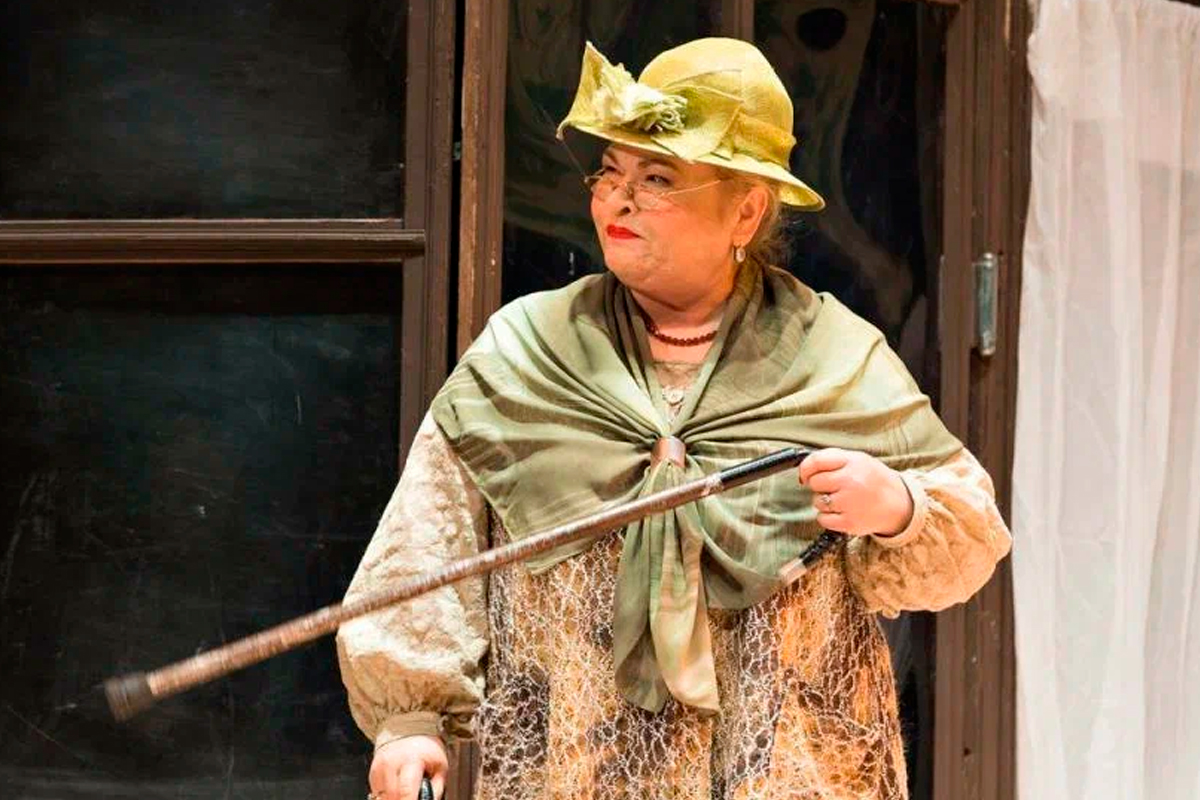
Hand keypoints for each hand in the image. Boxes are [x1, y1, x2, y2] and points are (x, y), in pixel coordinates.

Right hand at [369, 735, 447, 799]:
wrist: (407, 729)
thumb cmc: (425, 748)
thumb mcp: (440, 765)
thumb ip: (436, 788)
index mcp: (411, 761)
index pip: (406, 791)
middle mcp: (391, 764)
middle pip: (393, 797)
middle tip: (412, 795)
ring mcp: (379, 768)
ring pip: (383, 798)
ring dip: (394, 798)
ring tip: (406, 790)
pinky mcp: (372, 773)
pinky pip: (378, 793)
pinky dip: (388, 795)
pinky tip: (397, 786)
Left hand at [798, 448, 913, 536]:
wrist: (899, 504)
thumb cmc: (874, 480)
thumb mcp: (858, 460)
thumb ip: (832, 459)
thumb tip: (805, 468)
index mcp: (853, 462)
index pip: (817, 461)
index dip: (805, 468)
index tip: (805, 475)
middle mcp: (851, 481)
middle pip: (815, 482)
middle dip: (820, 485)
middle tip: (834, 487)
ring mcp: (850, 503)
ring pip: (817, 501)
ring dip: (824, 502)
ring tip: (842, 500)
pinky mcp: (849, 523)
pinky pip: (823, 519)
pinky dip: (828, 517)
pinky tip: (842, 511)